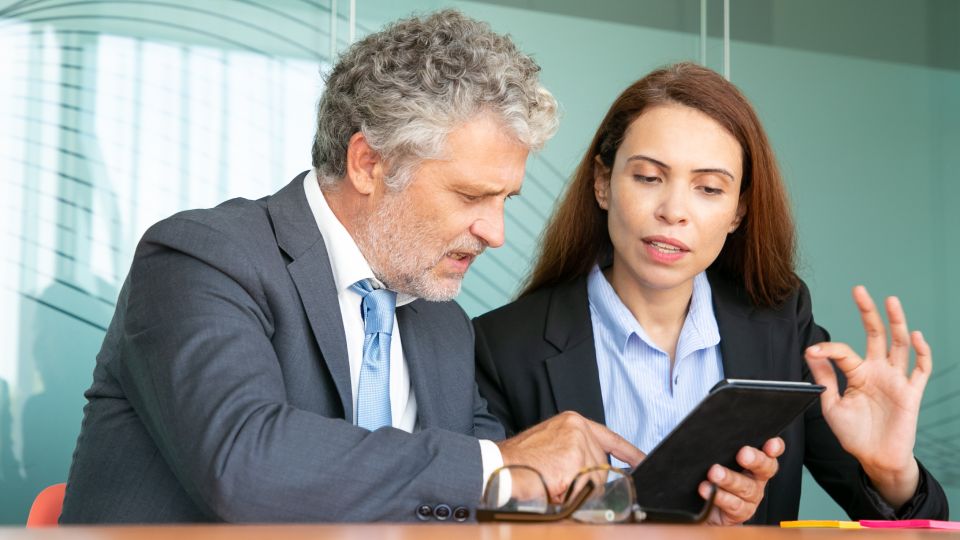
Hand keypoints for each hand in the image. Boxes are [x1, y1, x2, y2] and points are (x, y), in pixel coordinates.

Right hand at [496, 411, 644, 501]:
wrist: (499, 465)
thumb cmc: (522, 460)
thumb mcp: (553, 445)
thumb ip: (578, 451)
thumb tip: (602, 471)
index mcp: (574, 422)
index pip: (612, 438)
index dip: (630, 453)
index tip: (642, 462)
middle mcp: (579, 429)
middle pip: (602, 466)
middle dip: (586, 480)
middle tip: (560, 479)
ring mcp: (578, 444)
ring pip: (596, 480)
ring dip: (576, 489)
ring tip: (554, 481)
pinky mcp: (575, 461)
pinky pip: (585, 489)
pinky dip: (570, 494)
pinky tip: (554, 486)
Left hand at [698, 437, 783, 524]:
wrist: (706, 509)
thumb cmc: (712, 476)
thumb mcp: (718, 458)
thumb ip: (720, 446)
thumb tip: (705, 425)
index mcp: (755, 463)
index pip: (769, 453)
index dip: (774, 448)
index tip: (772, 443)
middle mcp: (757, 480)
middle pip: (764, 469)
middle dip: (755, 460)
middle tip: (743, 454)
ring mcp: (750, 498)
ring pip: (745, 487)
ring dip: (730, 479)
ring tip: (714, 472)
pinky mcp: (739, 513)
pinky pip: (733, 505)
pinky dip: (720, 496)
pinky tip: (706, 489)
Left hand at [804, 286, 929, 507]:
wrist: (874, 459)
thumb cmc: (854, 434)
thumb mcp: (832, 404)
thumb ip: (824, 378)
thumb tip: (810, 350)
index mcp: (858, 373)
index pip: (843, 352)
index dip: (828, 349)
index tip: (812, 350)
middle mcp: (878, 372)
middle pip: (875, 335)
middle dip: (868, 312)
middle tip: (859, 290)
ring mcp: (896, 380)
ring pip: (899, 345)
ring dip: (897, 323)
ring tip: (891, 301)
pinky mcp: (911, 394)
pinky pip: (921, 370)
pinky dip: (921, 353)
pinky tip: (916, 337)